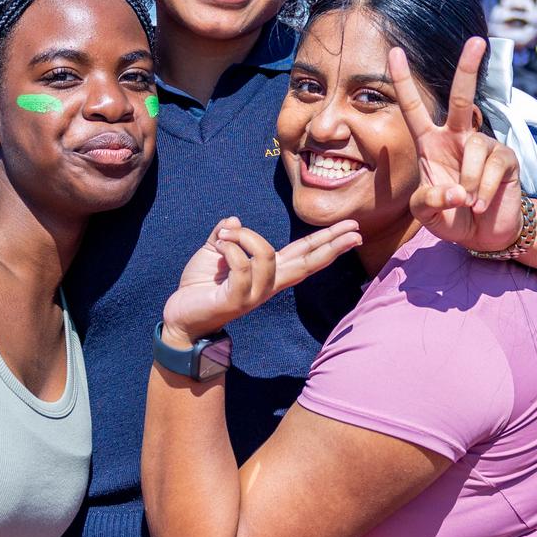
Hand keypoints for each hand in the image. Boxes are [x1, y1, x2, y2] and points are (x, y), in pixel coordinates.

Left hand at [161, 217, 360, 343]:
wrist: (180, 316)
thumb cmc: (200, 286)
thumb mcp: (214, 250)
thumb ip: (227, 234)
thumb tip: (234, 220)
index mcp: (269, 272)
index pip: (305, 254)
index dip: (327, 242)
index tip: (353, 230)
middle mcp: (268, 284)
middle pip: (308, 262)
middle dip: (332, 244)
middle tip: (355, 229)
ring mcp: (255, 294)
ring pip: (266, 254)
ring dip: (244, 236)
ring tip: (224, 235)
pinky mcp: (237, 300)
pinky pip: (242, 266)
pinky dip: (229, 248)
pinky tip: (219, 245)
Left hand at [388, 38, 526, 252]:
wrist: (483, 236)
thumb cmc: (450, 217)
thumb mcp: (427, 212)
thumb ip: (429, 200)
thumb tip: (456, 191)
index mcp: (431, 143)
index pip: (414, 108)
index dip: (404, 81)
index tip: (394, 52)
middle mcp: (457, 137)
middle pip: (462, 97)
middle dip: (469, 68)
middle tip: (478, 41)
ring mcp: (483, 145)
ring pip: (473, 149)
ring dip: (468, 183)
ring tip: (468, 203)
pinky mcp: (505, 159)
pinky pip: (491, 167)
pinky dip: (483, 189)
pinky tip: (481, 202)